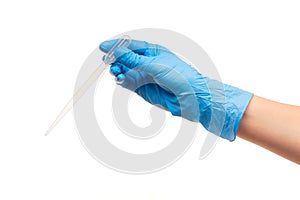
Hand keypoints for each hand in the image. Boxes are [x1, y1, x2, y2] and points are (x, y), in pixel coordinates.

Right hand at [100, 39, 252, 140]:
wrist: (191, 98)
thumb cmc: (180, 76)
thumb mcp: (156, 65)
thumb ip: (135, 60)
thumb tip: (118, 51)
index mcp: (152, 51)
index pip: (130, 45)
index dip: (116, 45)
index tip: (103, 47)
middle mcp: (146, 62)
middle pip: (125, 58)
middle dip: (115, 59)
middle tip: (109, 62)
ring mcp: (143, 76)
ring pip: (124, 70)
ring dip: (117, 70)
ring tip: (116, 72)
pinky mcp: (142, 88)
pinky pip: (127, 82)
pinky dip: (121, 81)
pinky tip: (120, 79)